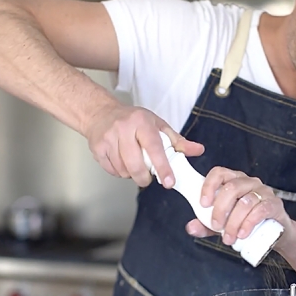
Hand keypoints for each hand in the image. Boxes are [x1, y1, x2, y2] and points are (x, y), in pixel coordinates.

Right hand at [84, 102, 204, 187]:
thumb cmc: (133, 120)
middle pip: (136, 164)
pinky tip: (122, 162)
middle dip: (144, 178)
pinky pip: (112, 171)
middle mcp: (123, 128)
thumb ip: (178, 141)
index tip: (169, 182)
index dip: (162, 167)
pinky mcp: (97, 148)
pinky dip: (120, 172)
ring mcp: (108, 138)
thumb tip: (198, 150)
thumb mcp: (158, 125)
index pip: (154, 148)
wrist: (101, 113)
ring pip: (123, 170)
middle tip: (149, 178)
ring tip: (134, 163)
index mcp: (141, 122)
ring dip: (131, 174)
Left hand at [185, 167, 291, 245]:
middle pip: (231, 187)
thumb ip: (205, 224)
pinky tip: (242, 234)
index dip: (209, 186)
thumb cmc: (247, 223)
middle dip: (220, 209)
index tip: (203, 203)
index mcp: (234, 181)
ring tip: (228, 237)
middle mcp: (248, 182)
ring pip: (245, 201)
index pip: (219, 173)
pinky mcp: (274, 204)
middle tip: (216, 226)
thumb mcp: (222, 224)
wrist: (275, 234)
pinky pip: (260, 209)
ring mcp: (263, 191)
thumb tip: (191, 227)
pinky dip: (249, 223)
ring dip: (234, 222)